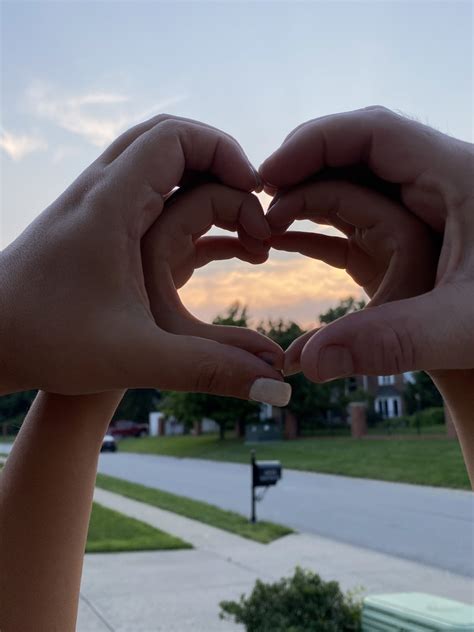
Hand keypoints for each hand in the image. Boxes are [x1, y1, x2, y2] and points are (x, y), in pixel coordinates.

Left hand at [0, 115, 287, 403]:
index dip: (226, 153)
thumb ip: (210, 369)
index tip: (259, 197)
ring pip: (159, 163)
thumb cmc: (47, 342)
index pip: (174, 138)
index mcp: (110, 205)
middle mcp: (100, 191)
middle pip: (171, 139)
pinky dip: (189, 203)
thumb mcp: (136, 359)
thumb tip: (278, 386)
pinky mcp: (96, 225)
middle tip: (255, 209)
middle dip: (222, 165)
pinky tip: (217, 246)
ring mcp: (96, 204)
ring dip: (205, 183)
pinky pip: (150, 191)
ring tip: (243, 229)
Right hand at [260, 107, 473, 380]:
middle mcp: (440, 179)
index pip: (374, 131)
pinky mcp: (418, 231)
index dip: (313, 144)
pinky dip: (323, 219)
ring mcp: (426, 204)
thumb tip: (306, 363)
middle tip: (258, 197)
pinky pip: (362, 210)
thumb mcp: (466, 325)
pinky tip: (290, 238)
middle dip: (303, 166)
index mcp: (459, 175)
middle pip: (358, 149)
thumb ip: (392, 340)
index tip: (266, 176)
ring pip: (356, 178)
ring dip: (309, 192)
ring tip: (267, 219)